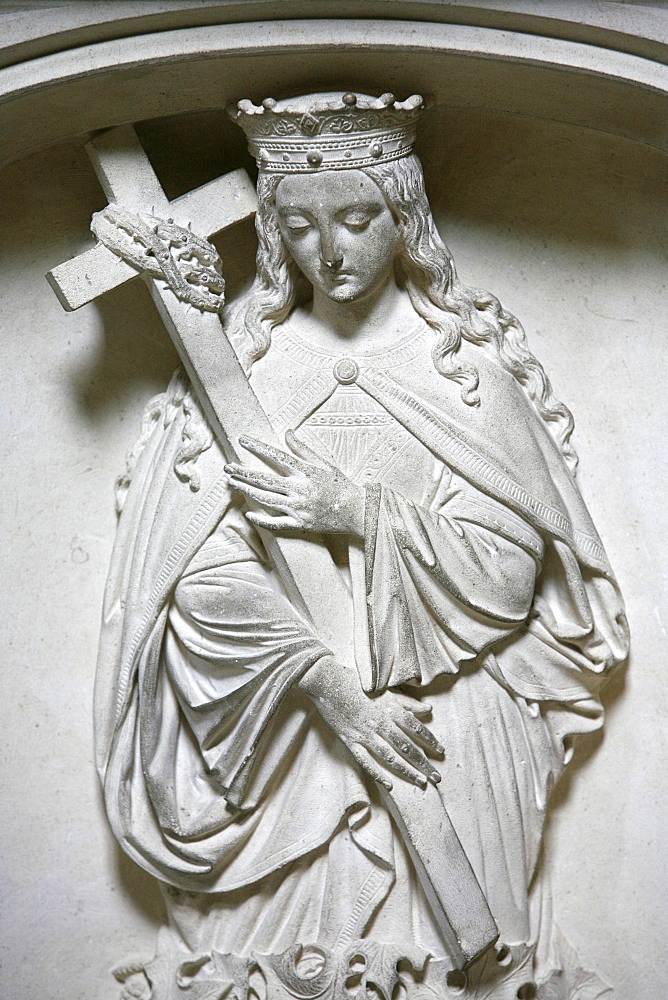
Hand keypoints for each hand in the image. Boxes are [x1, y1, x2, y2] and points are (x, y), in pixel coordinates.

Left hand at [225, 432, 364, 535]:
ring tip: (232, 483)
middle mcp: (300, 490)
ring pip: (266, 499)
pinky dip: (261, 519)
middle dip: (243, 472)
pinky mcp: (300, 524)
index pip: (276, 456)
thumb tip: (287, 433)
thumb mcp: (324, 464)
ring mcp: (299, 508)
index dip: (258, 447)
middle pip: (265, 480)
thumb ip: (303, 449)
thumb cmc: (341, 486)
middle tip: (228, 467)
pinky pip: (276, 523)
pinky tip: (249, 513)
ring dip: (247, 490)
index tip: (242, 440)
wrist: (357, 512)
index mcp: (306, 472)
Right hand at [299, 656, 443, 790]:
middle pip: (407, 746)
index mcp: (390, 709)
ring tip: (421, 782)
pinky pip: (366, 761)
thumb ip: (407, 702)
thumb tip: (428, 708)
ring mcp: (365, 733)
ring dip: (407, 771)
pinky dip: (378, 773)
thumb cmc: (357, 682)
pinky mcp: (350, 740)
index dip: (430, 741)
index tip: (441, 752)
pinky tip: (390, 785)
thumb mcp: (386, 690)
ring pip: (390, 757)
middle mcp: (381, 723)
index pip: (416, 728)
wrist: (327, 681)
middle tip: (437, 777)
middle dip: (424, 763)